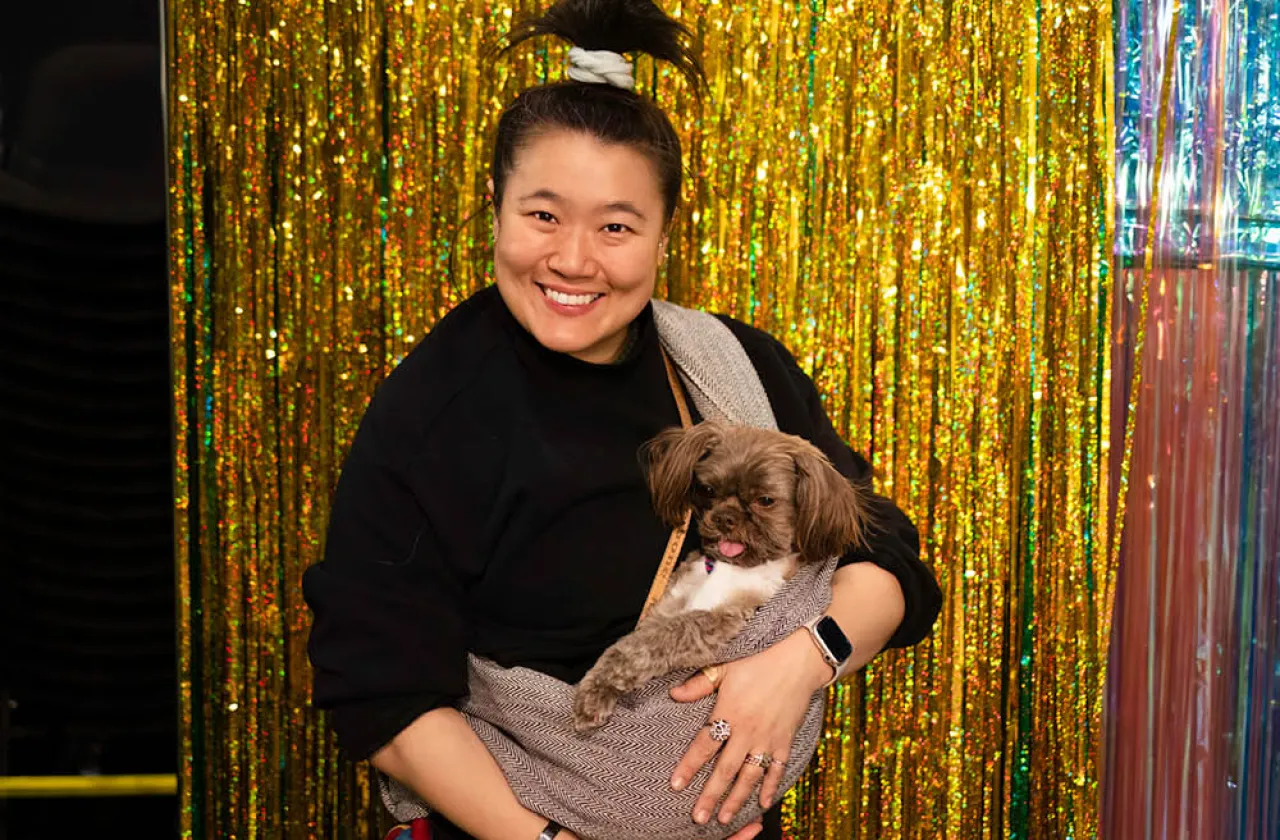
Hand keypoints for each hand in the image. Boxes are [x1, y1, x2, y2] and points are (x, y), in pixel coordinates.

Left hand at [668, 630, 831, 826]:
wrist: (798, 663)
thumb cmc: (759, 662)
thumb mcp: (726, 668)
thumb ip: (700, 684)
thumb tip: (674, 694)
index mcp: (729, 713)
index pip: (704, 745)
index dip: (689, 766)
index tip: (676, 785)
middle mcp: (747, 731)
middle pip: (725, 770)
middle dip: (711, 796)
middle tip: (699, 818)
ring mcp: (768, 739)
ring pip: (750, 776)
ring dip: (737, 799)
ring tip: (725, 819)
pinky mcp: (784, 742)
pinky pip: (776, 770)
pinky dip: (770, 787)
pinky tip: (762, 804)